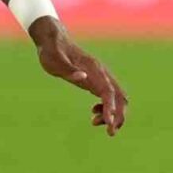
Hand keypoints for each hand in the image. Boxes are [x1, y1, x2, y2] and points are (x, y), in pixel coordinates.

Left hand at [30, 18, 128, 135]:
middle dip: (118, 116)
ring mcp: (101, 76)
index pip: (108, 92)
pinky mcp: (97, 79)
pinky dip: (107, 107)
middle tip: (108, 132)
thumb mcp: (54, 61)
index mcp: (93, 69)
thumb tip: (83, 78)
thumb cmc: (52, 51)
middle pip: (120, 97)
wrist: (54, 40)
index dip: (111, 109)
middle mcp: (101, 73)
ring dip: (114, 113)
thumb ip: (68, 70)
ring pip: (118, 98)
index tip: (109, 125)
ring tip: (95, 122)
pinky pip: (110, 96)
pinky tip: (94, 112)